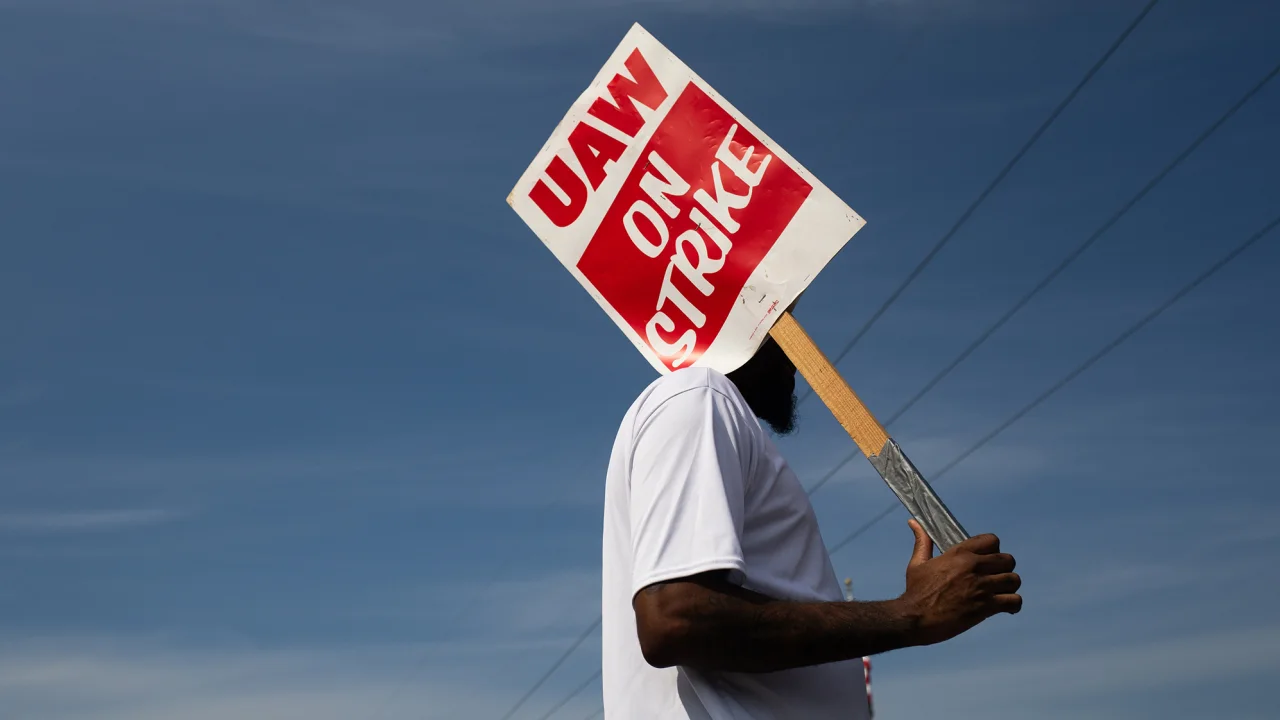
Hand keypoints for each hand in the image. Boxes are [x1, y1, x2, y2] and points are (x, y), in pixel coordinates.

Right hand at [898, 519, 1021, 645]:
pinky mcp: (986, 607)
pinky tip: (1005, 608)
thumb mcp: (917, 563)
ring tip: (1001, 593)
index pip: (992, 540)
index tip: (986, 559)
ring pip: (1013, 580)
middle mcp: (974, 567)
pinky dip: (1013, 605)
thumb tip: (914, 522)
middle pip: (1008, 560)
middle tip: (995, 578)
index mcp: (959, 553)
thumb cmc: (916, 591)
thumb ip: (923, 542)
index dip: (993, 550)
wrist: (915, 618)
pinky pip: (1014, 601)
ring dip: (1009, 587)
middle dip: (1004, 569)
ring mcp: (982, 587)